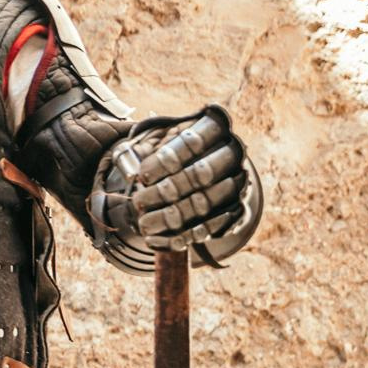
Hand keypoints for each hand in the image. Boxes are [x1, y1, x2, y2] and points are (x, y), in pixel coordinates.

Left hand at [98, 106, 251, 251]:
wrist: (204, 167)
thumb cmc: (173, 150)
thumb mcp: (156, 141)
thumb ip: (140, 149)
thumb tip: (128, 166)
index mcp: (215, 127)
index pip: (193, 142)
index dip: (166, 160)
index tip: (141, 175)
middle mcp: (233, 154)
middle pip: (202, 174)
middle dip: (167, 190)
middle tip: (138, 202)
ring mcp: (239, 183)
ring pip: (205, 203)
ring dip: (172, 217)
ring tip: (143, 225)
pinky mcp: (238, 211)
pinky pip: (211, 228)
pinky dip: (181, 237)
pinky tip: (155, 241)